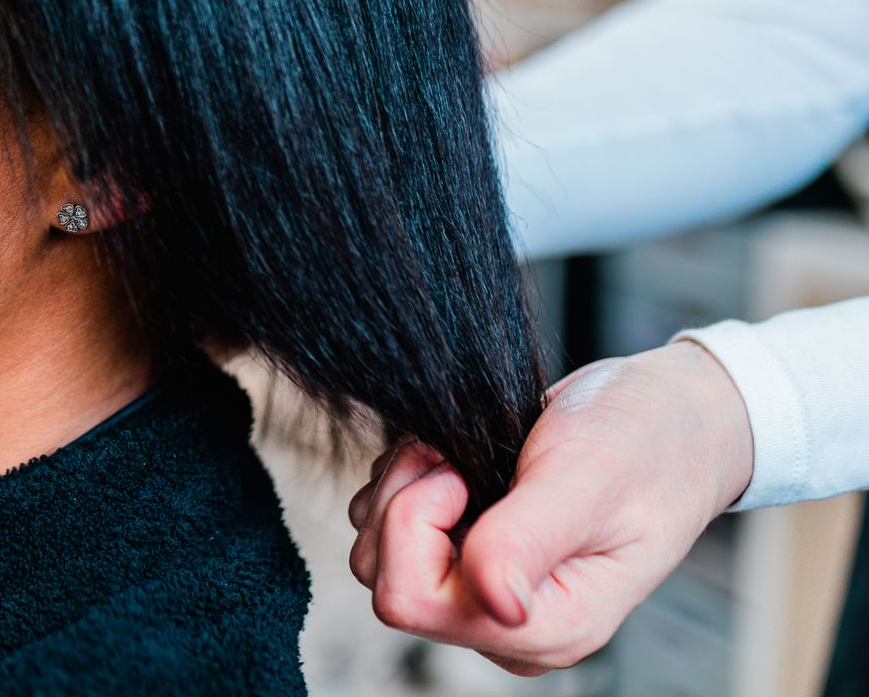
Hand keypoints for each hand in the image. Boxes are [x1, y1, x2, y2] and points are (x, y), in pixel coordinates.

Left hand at [346, 340, 754, 674]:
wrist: (669, 419)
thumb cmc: (646, 444)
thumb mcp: (587, 479)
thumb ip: (530, 540)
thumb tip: (497, 605)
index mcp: (548, 626)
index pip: (412, 601)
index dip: (415, 524)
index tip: (459, 474)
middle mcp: (507, 623)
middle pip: (383, 578)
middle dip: (401, 501)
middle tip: (453, 457)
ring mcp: (483, 593)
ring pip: (376, 553)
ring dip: (401, 488)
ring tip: (458, 457)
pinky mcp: (467, 559)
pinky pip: (389, 529)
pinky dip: (405, 483)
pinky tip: (452, 461)